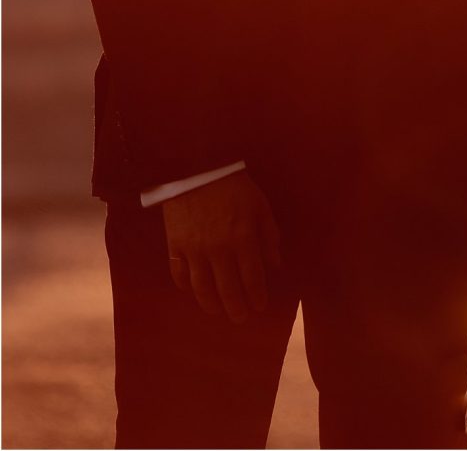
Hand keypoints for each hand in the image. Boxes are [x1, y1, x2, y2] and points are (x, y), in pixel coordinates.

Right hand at [162, 170, 281, 323]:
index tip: (260, 307)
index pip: (252, 279)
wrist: (197, 166)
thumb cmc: (235, 185)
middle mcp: (219, 249)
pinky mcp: (175, 245)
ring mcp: (194, 250)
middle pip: (228, 291)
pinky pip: (179, 274)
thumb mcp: (260, 205)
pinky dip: (187, 287)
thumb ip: (269, 236)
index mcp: (243, 238)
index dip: (257, 297)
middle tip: (241, 318)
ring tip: (219, 311)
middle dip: (237, 309)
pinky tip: (194, 291)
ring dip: (212, 305)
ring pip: (202, 289)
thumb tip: (274, 266)